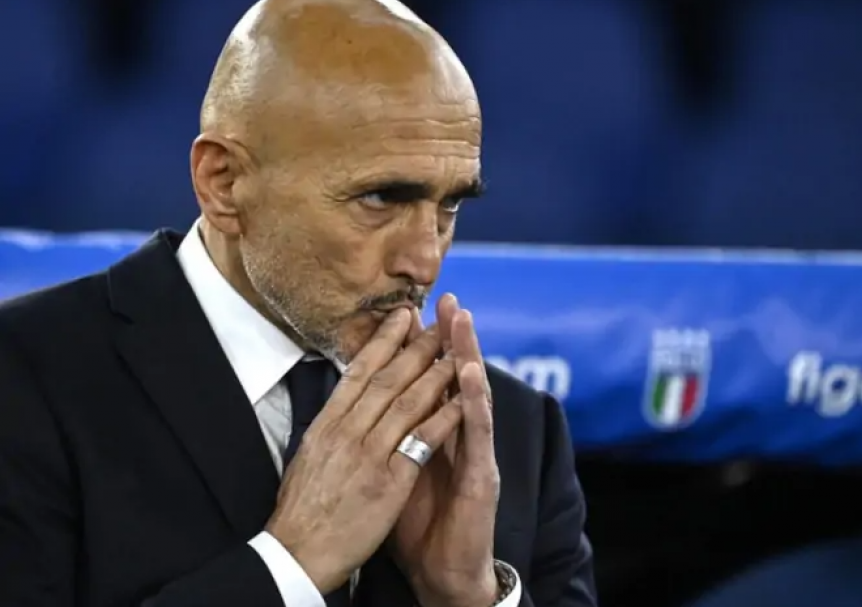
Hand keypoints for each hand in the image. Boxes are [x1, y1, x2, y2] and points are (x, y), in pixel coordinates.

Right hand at [265, 308, 463, 594]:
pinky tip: (463, 401)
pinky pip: (422, 441)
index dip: (383, 341)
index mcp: (326, 425)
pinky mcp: (389, 480)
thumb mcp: (307, 456)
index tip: (402, 316)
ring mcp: (369, 455)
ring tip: (457, 351)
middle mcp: (347, 432)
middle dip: (417, 347)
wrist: (298, 553)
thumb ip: (329, 427)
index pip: (358, 372)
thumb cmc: (301, 510)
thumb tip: (341, 402)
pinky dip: (444, 417)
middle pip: (388, 379)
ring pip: (408, 402)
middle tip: (439, 321)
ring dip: (436, 374)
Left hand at [394, 294, 500, 606]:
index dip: (425, 347)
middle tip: (449, 299)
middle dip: (452, 338)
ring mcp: (475, 454)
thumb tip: (370, 406)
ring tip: (462, 321)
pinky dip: (473, 401)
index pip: (432, 382)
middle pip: (456, 379)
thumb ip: (394, 436)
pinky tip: (468, 375)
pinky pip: (478, 433)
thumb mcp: (400, 471)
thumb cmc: (420, 524)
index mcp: (436, 435)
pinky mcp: (482, 476)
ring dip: (469, 355)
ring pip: (473, 396)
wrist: (443, 570)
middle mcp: (461, 438)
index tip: (414, 310)